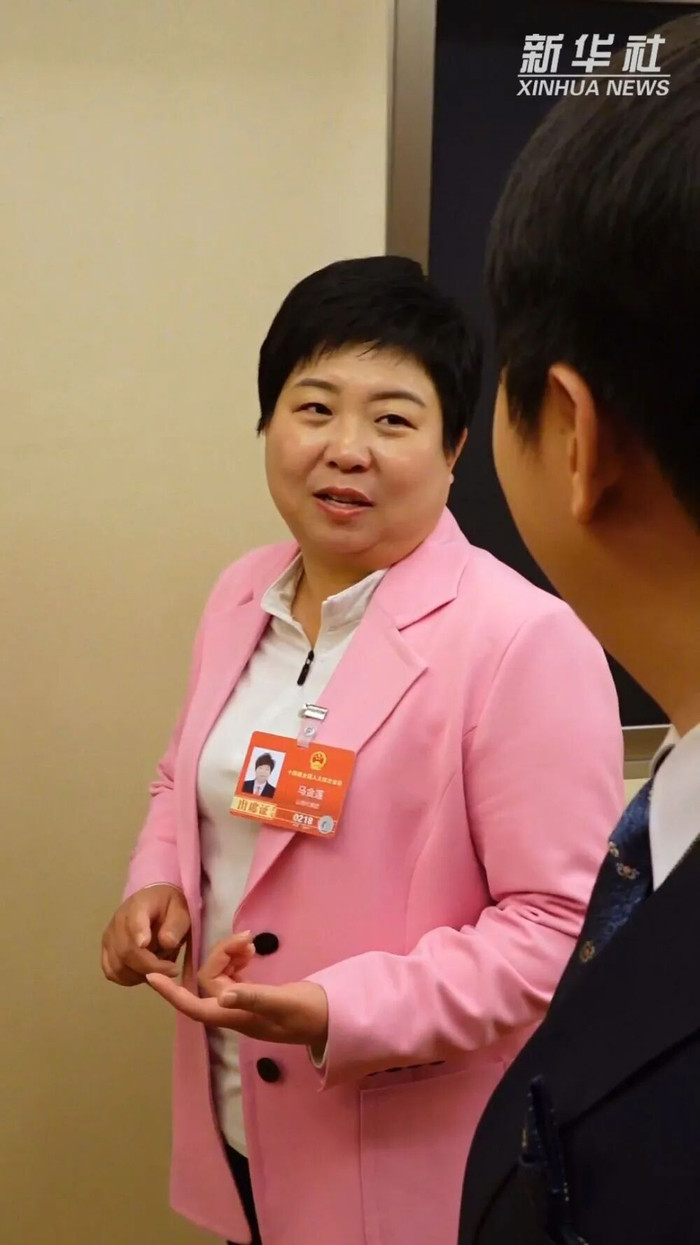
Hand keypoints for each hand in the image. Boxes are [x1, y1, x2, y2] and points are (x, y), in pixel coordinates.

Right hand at [101, 885, 190, 985]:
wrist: (156, 905)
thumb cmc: (170, 908)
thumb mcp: (181, 911)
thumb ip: (176, 925)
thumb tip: (167, 943)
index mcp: (138, 905)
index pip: (134, 920)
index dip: (138, 933)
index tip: (145, 944)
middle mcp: (118, 921)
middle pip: (126, 952)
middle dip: (151, 967)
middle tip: (173, 970)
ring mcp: (109, 938)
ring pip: (118, 967)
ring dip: (141, 974)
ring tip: (160, 968)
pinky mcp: (107, 952)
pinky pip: (113, 973)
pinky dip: (130, 978)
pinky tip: (146, 972)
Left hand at [147, 932, 328, 1052]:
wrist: (331, 1018)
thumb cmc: (308, 1014)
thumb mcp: (282, 1003)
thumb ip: (254, 999)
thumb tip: (223, 997)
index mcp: (234, 1017)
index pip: (192, 1006)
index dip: (170, 992)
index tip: (150, 976)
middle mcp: (232, 1012)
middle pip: (208, 981)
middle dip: (220, 955)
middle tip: (246, 938)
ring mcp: (241, 1005)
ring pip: (219, 975)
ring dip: (228, 954)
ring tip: (250, 942)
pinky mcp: (253, 996)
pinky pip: (232, 975)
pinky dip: (237, 958)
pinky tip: (250, 951)